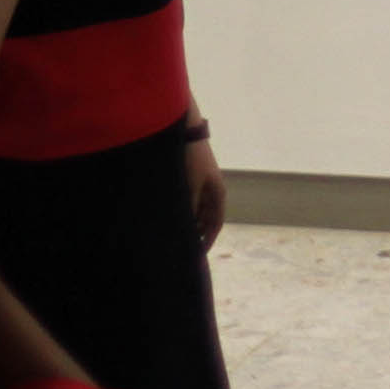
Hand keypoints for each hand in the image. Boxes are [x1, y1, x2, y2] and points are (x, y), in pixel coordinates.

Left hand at [185, 136, 226, 250]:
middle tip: (183, 250)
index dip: (208, 241)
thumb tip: (186, 230)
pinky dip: (183, 212)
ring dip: (189, 224)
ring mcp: (201, 185)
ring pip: (197, 211)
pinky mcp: (191, 179)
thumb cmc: (191, 159)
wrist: (185, 132)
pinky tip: (171, 218)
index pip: (215, 224)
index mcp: (218, 194)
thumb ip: (189, 208)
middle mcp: (211, 191)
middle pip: (207, 219)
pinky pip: (189, 202)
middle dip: (197, 234)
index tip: (198, 256)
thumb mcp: (190, 186)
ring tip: (174, 236)